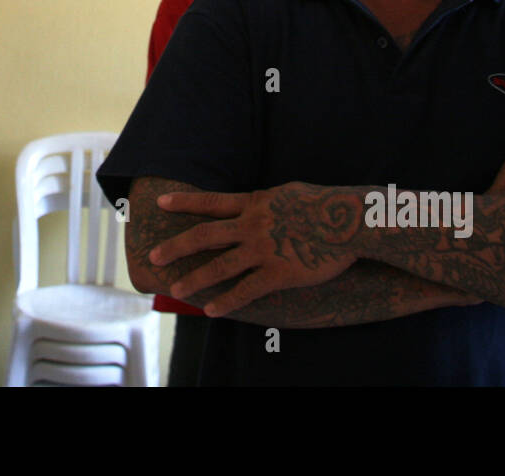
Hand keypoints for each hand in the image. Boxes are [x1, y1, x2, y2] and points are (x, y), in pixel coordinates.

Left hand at [149, 182, 364, 316]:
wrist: (351, 221)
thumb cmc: (326, 206)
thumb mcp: (289, 194)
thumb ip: (267, 201)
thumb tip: (255, 202)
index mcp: (255, 202)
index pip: (212, 202)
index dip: (185, 203)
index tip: (160, 203)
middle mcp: (253, 224)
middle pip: (205, 235)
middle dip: (176, 246)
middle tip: (152, 256)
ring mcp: (264, 248)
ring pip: (220, 265)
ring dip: (195, 279)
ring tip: (174, 290)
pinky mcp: (279, 272)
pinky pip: (246, 290)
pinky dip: (226, 301)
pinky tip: (211, 310)